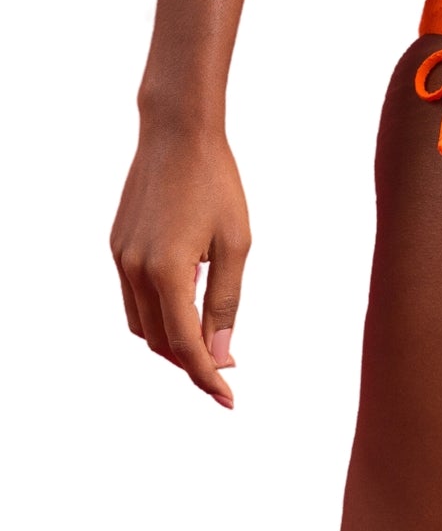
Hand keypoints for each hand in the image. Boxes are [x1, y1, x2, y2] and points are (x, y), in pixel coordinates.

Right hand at [110, 124, 250, 406]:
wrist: (178, 131)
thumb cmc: (216, 182)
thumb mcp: (235, 242)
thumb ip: (226, 302)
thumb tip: (220, 356)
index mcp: (167, 272)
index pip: (185, 345)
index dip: (207, 377)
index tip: (229, 399)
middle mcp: (135, 271)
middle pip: (159, 341)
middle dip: (189, 360)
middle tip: (225, 366)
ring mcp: (120, 258)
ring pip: (140, 323)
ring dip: (170, 338)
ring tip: (206, 338)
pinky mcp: (116, 245)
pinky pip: (133, 296)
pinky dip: (157, 310)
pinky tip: (184, 300)